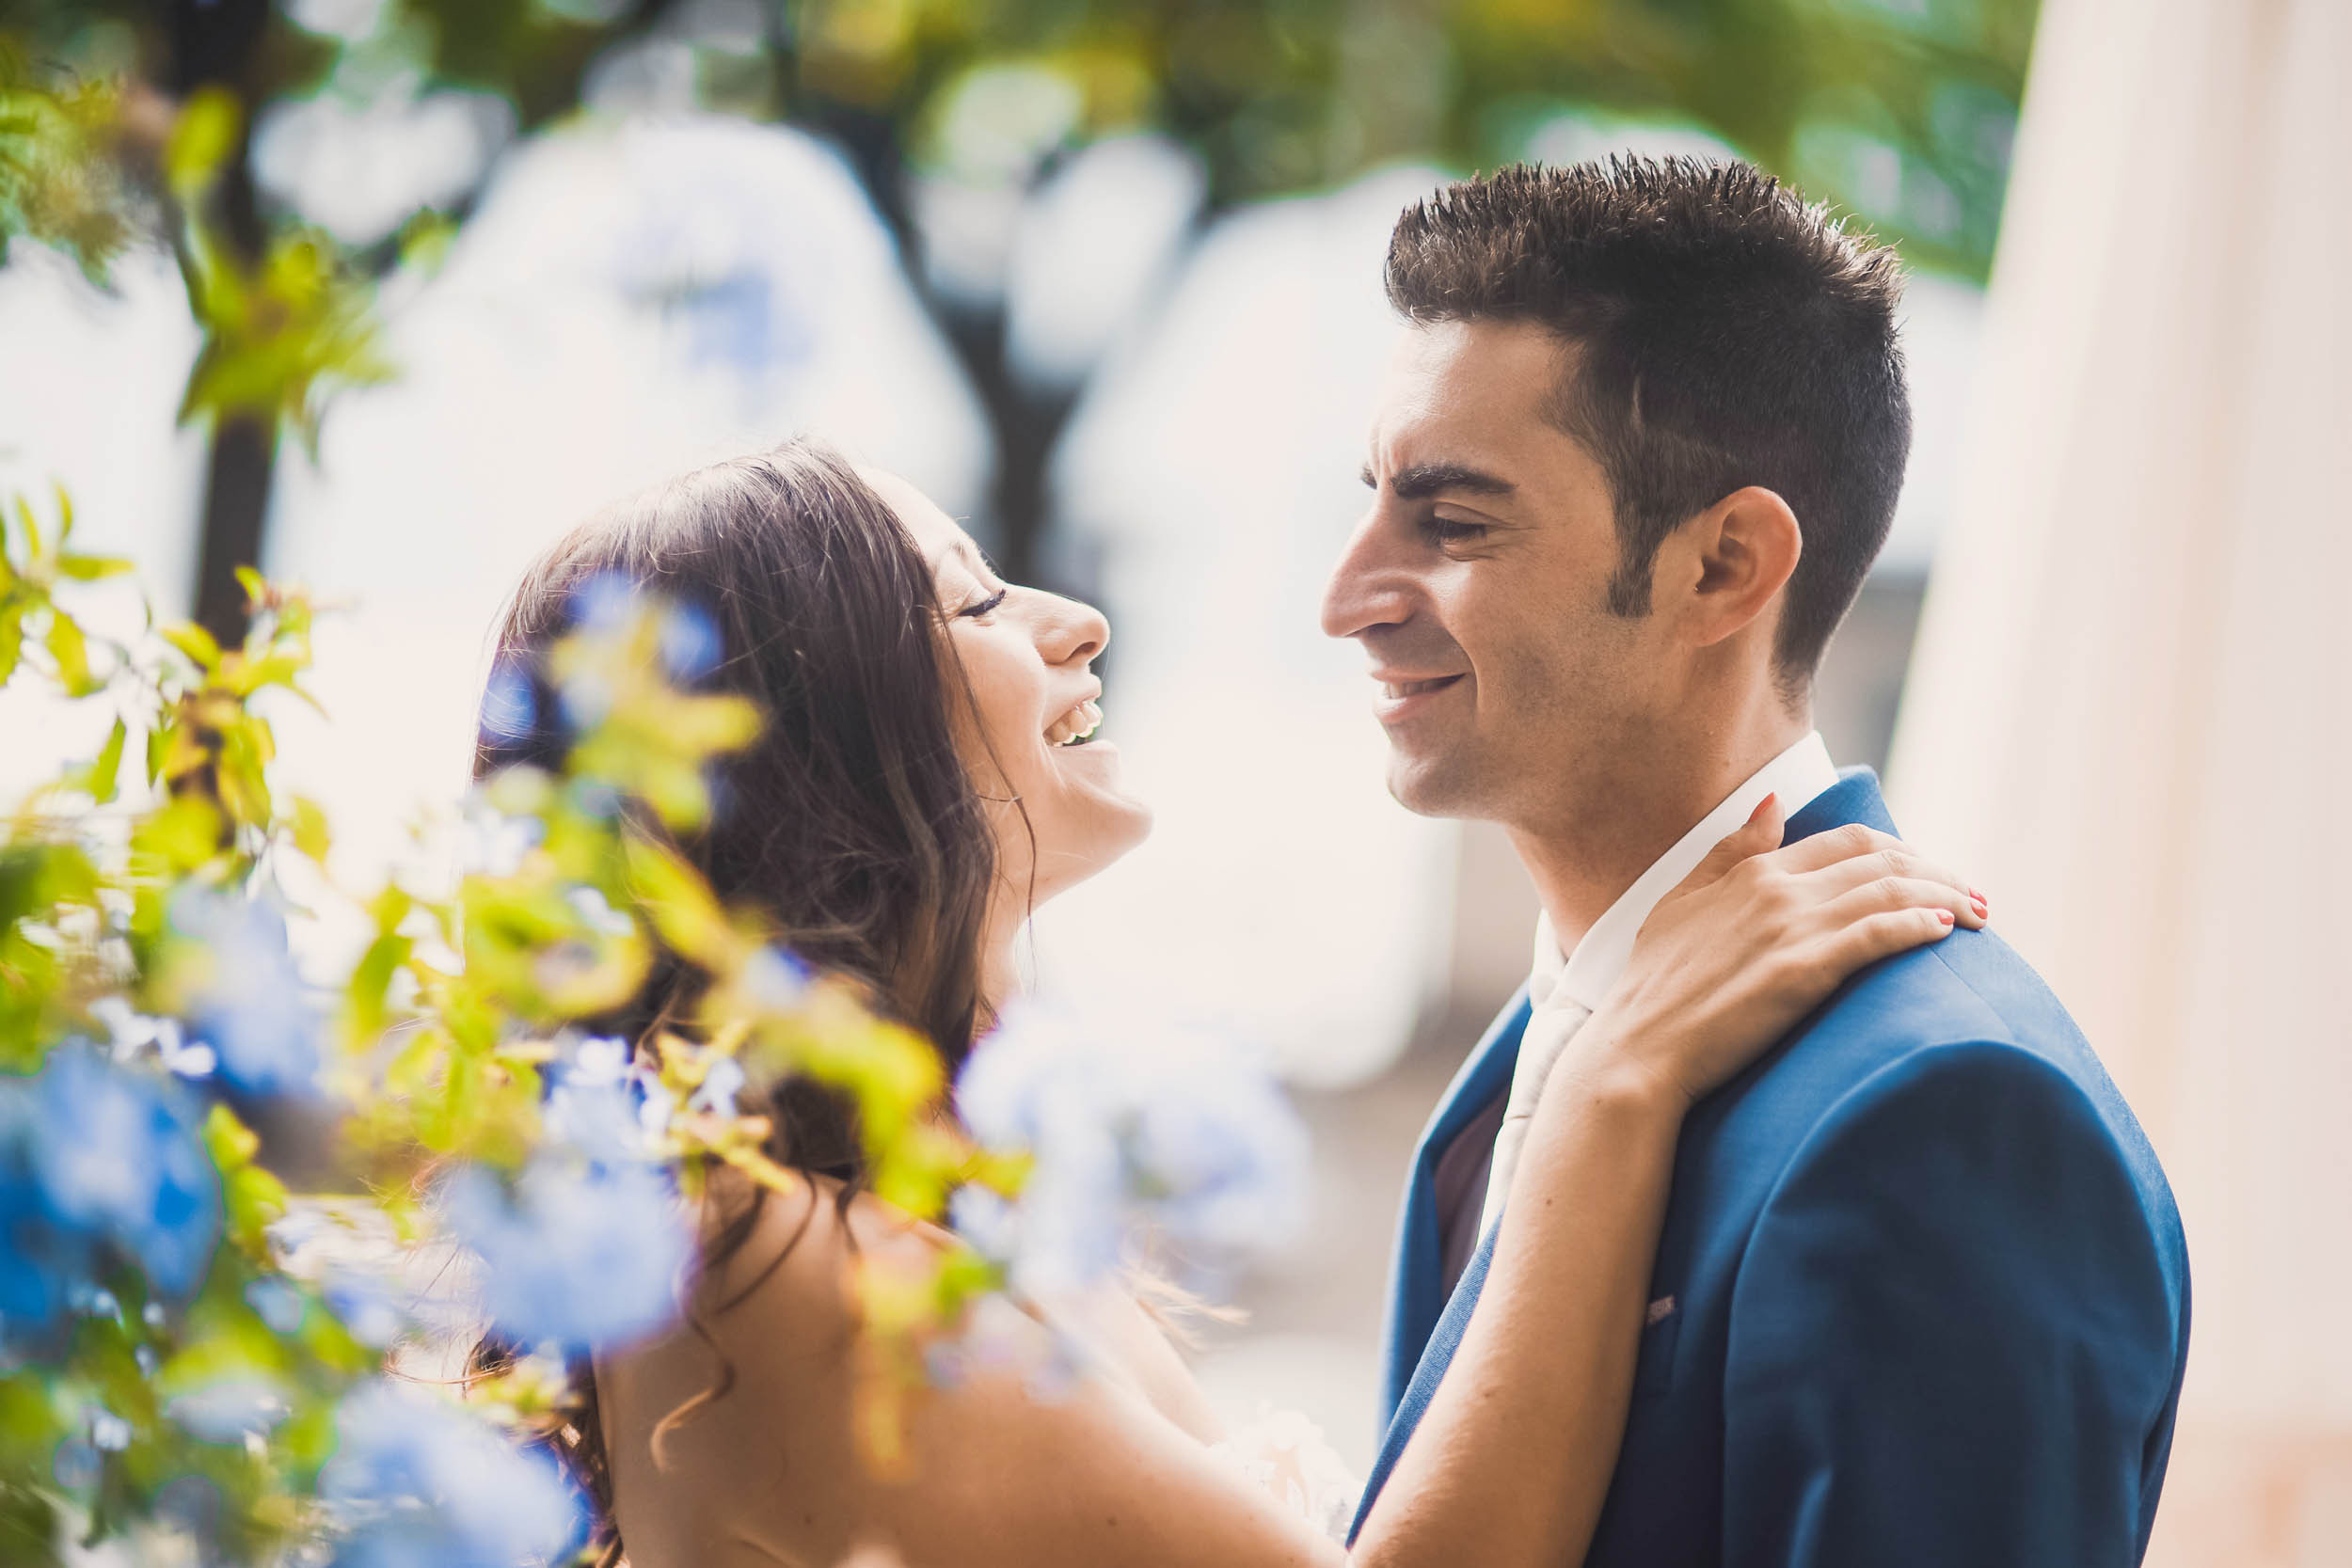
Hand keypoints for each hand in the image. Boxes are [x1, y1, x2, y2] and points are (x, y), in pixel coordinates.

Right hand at [1567, 795, 1987, 1110]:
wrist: (1639, 1050)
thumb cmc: (1654, 987)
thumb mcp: (1680, 902)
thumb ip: (1729, 851)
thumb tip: (1772, 801)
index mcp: (1753, 873)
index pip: (1847, 842)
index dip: (1900, 852)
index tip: (1929, 873)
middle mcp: (1778, 890)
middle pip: (1882, 861)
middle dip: (1938, 872)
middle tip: (1972, 895)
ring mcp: (1792, 929)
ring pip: (1890, 892)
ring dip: (1945, 896)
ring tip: (1979, 913)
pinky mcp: (1804, 971)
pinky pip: (1879, 934)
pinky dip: (1920, 925)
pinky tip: (1946, 931)